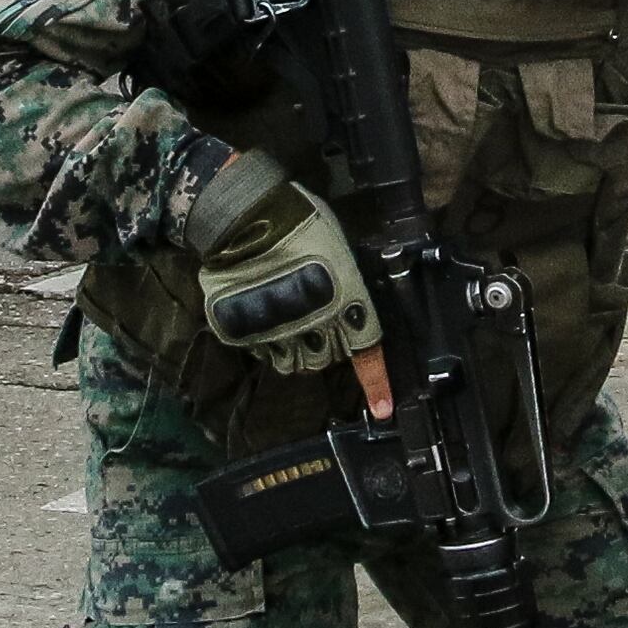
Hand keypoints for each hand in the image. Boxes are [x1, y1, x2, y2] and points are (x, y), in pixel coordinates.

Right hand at [185, 151, 388, 406]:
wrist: (245, 218)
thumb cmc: (300, 221)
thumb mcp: (338, 248)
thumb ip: (347, 281)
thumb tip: (351, 294)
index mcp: (347, 303)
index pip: (367, 354)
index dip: (377, 384)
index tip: (382, 410)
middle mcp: (317, 326)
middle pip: (329, 359)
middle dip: (328, 346)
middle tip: (316, 320)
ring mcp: (280, 333)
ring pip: (298, 362)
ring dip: (298, 347)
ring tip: (290, 319)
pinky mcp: (249, 335)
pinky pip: (266, 351)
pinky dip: (268, 341)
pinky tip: (264, 315)